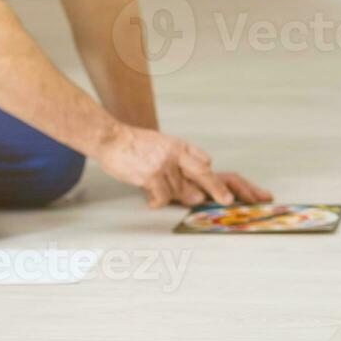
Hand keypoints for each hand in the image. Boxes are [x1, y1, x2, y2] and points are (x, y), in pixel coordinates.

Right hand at [97, 125, 271, 208]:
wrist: (110, 138)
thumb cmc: (135, 145)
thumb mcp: (162, 145)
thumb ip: (179, 162)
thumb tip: (194, 188)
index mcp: (180, 147)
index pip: (204, 161)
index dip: (214, 177)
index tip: (229, 192)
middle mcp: (177, 155)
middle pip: (204, 174)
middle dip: (218, 189)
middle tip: (229, 202)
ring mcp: (165, 165)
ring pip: (180, 192)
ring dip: (171, 196)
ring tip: (155, 187)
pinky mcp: (152, 175)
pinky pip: (163, 197)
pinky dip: (157, 201)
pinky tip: (150, 200)